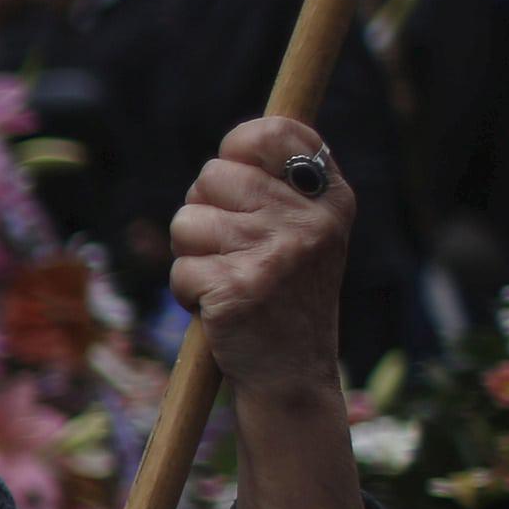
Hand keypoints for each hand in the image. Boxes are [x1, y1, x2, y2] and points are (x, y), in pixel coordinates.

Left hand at [170, 116, 352, 401]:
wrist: (291, 376)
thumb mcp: (304, 235)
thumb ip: (277, 187)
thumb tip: (238, 142)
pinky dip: (187, 293)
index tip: (235, 176)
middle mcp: (309, 221)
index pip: (272, 133)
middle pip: (211, 176)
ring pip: (186, 222)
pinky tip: (220, 310)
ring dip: (191, 255)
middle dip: (203, 213)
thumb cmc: (283, 297)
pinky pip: (179, 269)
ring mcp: (277, 254)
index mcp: (329, 200)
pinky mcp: (240, 289)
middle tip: (231, 251)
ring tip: (227, 281)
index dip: (238, 146)